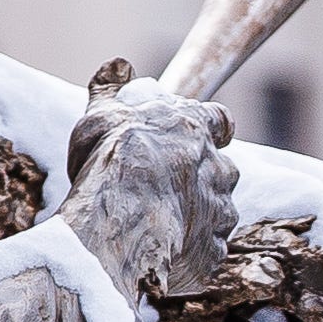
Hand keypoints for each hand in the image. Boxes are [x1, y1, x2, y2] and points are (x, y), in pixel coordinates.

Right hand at [61, 71, 234, 302]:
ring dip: (198, 219)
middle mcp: (218, 169)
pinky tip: (164, 256)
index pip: (220, 121)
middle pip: (222, 172)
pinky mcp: (212, 253)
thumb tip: (119, 65)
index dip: (214, 129)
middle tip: (166, 191)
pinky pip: (209, 254)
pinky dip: (192, 255)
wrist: (117, 220)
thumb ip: (110, 89)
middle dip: (201, 180)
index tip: (207, 136)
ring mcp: (220, 213)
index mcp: (194, 130)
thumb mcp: (100, 115)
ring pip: (219, 214)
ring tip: (160, 228)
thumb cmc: (108, 162)